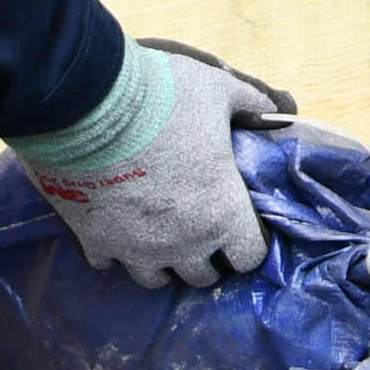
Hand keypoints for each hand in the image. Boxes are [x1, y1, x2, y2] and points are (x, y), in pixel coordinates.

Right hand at [18, 40, 293, 289]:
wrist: (88, 102)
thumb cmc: (165, 97)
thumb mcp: (220, 90)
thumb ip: (254, 104)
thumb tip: (281, 109)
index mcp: (222, 214)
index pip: (249, 257)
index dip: (247, 240)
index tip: (238, 220)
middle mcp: (182, 244)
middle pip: (203, 275)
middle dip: (206, 254)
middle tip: (198, 223)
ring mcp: (136, 249)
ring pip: (156, 279)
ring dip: (162, 260)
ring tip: (158, 232)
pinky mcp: (94, 242)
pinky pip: (109, 263)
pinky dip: (115, 249)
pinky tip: (115, 224)